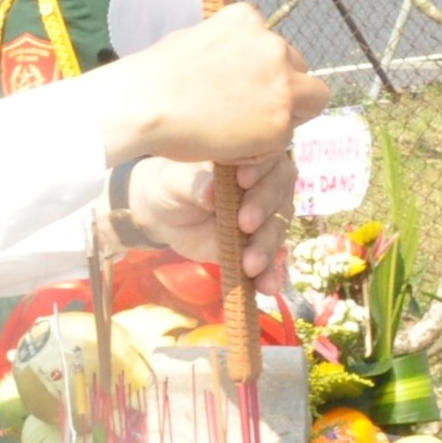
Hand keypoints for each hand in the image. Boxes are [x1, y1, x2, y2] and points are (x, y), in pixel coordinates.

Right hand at [102, 4, 328, 165]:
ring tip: (241, 132)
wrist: (144, 105)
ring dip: (281, 116)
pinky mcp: (279, 120)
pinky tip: (231, 147)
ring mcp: (281, 83)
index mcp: (248, 19)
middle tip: (248, 113)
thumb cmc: (152, 76)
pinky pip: (284, 137)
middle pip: (298, 70)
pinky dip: (263, 146)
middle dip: (281, 90)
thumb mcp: (191, 39)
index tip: (244, 89)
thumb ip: (223, 46)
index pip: (274, 46)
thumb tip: (229, 58)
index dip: (263, 71)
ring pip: (307, 102)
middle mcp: (272, 45)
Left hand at [128, 153, 299, 279]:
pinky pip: (271, 258)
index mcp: (250, 155)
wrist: (163, 213)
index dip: (259, 169)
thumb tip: (211, 192)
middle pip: (278, 193)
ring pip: (277, 228)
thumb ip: (195, 183)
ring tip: (251, 265)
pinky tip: (266, 287)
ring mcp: (267, 214)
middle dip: (263, 210)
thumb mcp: (175, 180)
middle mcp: (267, 182)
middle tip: (245, 225)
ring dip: (266, 247)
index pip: (266, 157)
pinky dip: (270, 274)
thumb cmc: (171, 184)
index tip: (243, 182)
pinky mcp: (259, 243)